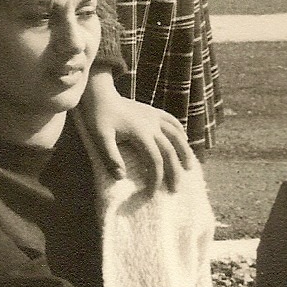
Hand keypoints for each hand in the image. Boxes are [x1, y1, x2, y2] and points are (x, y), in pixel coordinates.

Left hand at [81, 69, 192, 189]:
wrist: (99, 93)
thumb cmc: (97, 116)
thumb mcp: (100, 138)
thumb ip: (110, 157)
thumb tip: (120, 178)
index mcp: (140, 133)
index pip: (155, 159)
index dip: (156, 178)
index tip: (152, 193)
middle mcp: (152, 125)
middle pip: (170, 150)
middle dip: (174, 171)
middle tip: (175, 189)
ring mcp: (154, 116)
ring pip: (177, 135)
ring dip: (184, 151)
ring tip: (189, 167)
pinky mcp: (152, 111)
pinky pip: (172, 121)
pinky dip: (180, 131)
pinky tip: (184, 140)